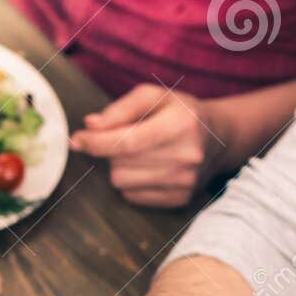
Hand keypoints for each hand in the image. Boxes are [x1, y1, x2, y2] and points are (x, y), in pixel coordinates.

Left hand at [69, 85, 223, 207]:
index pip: (126, 141)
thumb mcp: (154, 96)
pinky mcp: (180, 200)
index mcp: (180, 124)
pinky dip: (132, 183)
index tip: (77, 140)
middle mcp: (186, 155)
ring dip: (121, 168)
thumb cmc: (179, 113)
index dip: (95, 142)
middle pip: (119, 164)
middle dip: (112, 151)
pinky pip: (133, 197)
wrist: (219, 139)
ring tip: (141, 154)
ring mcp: (185, 181)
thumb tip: (91, 126)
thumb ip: (121, 108)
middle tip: (128, 139)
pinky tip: (149, 169)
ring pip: (122, 183)